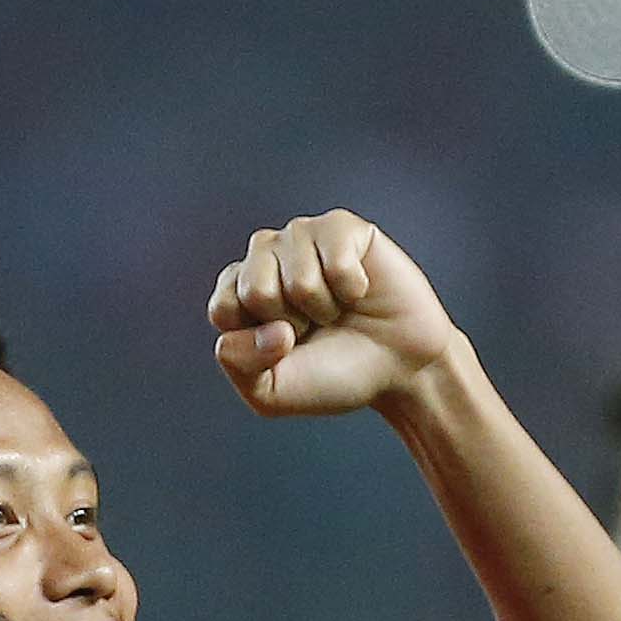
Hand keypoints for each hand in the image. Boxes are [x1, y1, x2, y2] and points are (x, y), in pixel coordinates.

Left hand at [206, 212, 467, 418]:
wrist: (398, 368)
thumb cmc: (332, 375)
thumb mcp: (272, 393)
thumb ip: (241, 365)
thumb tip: (264, 326)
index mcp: (239, 292)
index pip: (223, 308)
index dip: (256, 341)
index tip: (284, 349)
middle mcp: (265, 257)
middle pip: (255, 289)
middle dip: (291, 323)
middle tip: (315, 327)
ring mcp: (302, 237)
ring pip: (297, 277)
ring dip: (324, 307)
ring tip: (337, 309)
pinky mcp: (341, 227)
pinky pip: (335, 257)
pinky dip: (351, 287)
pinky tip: (359, 290)